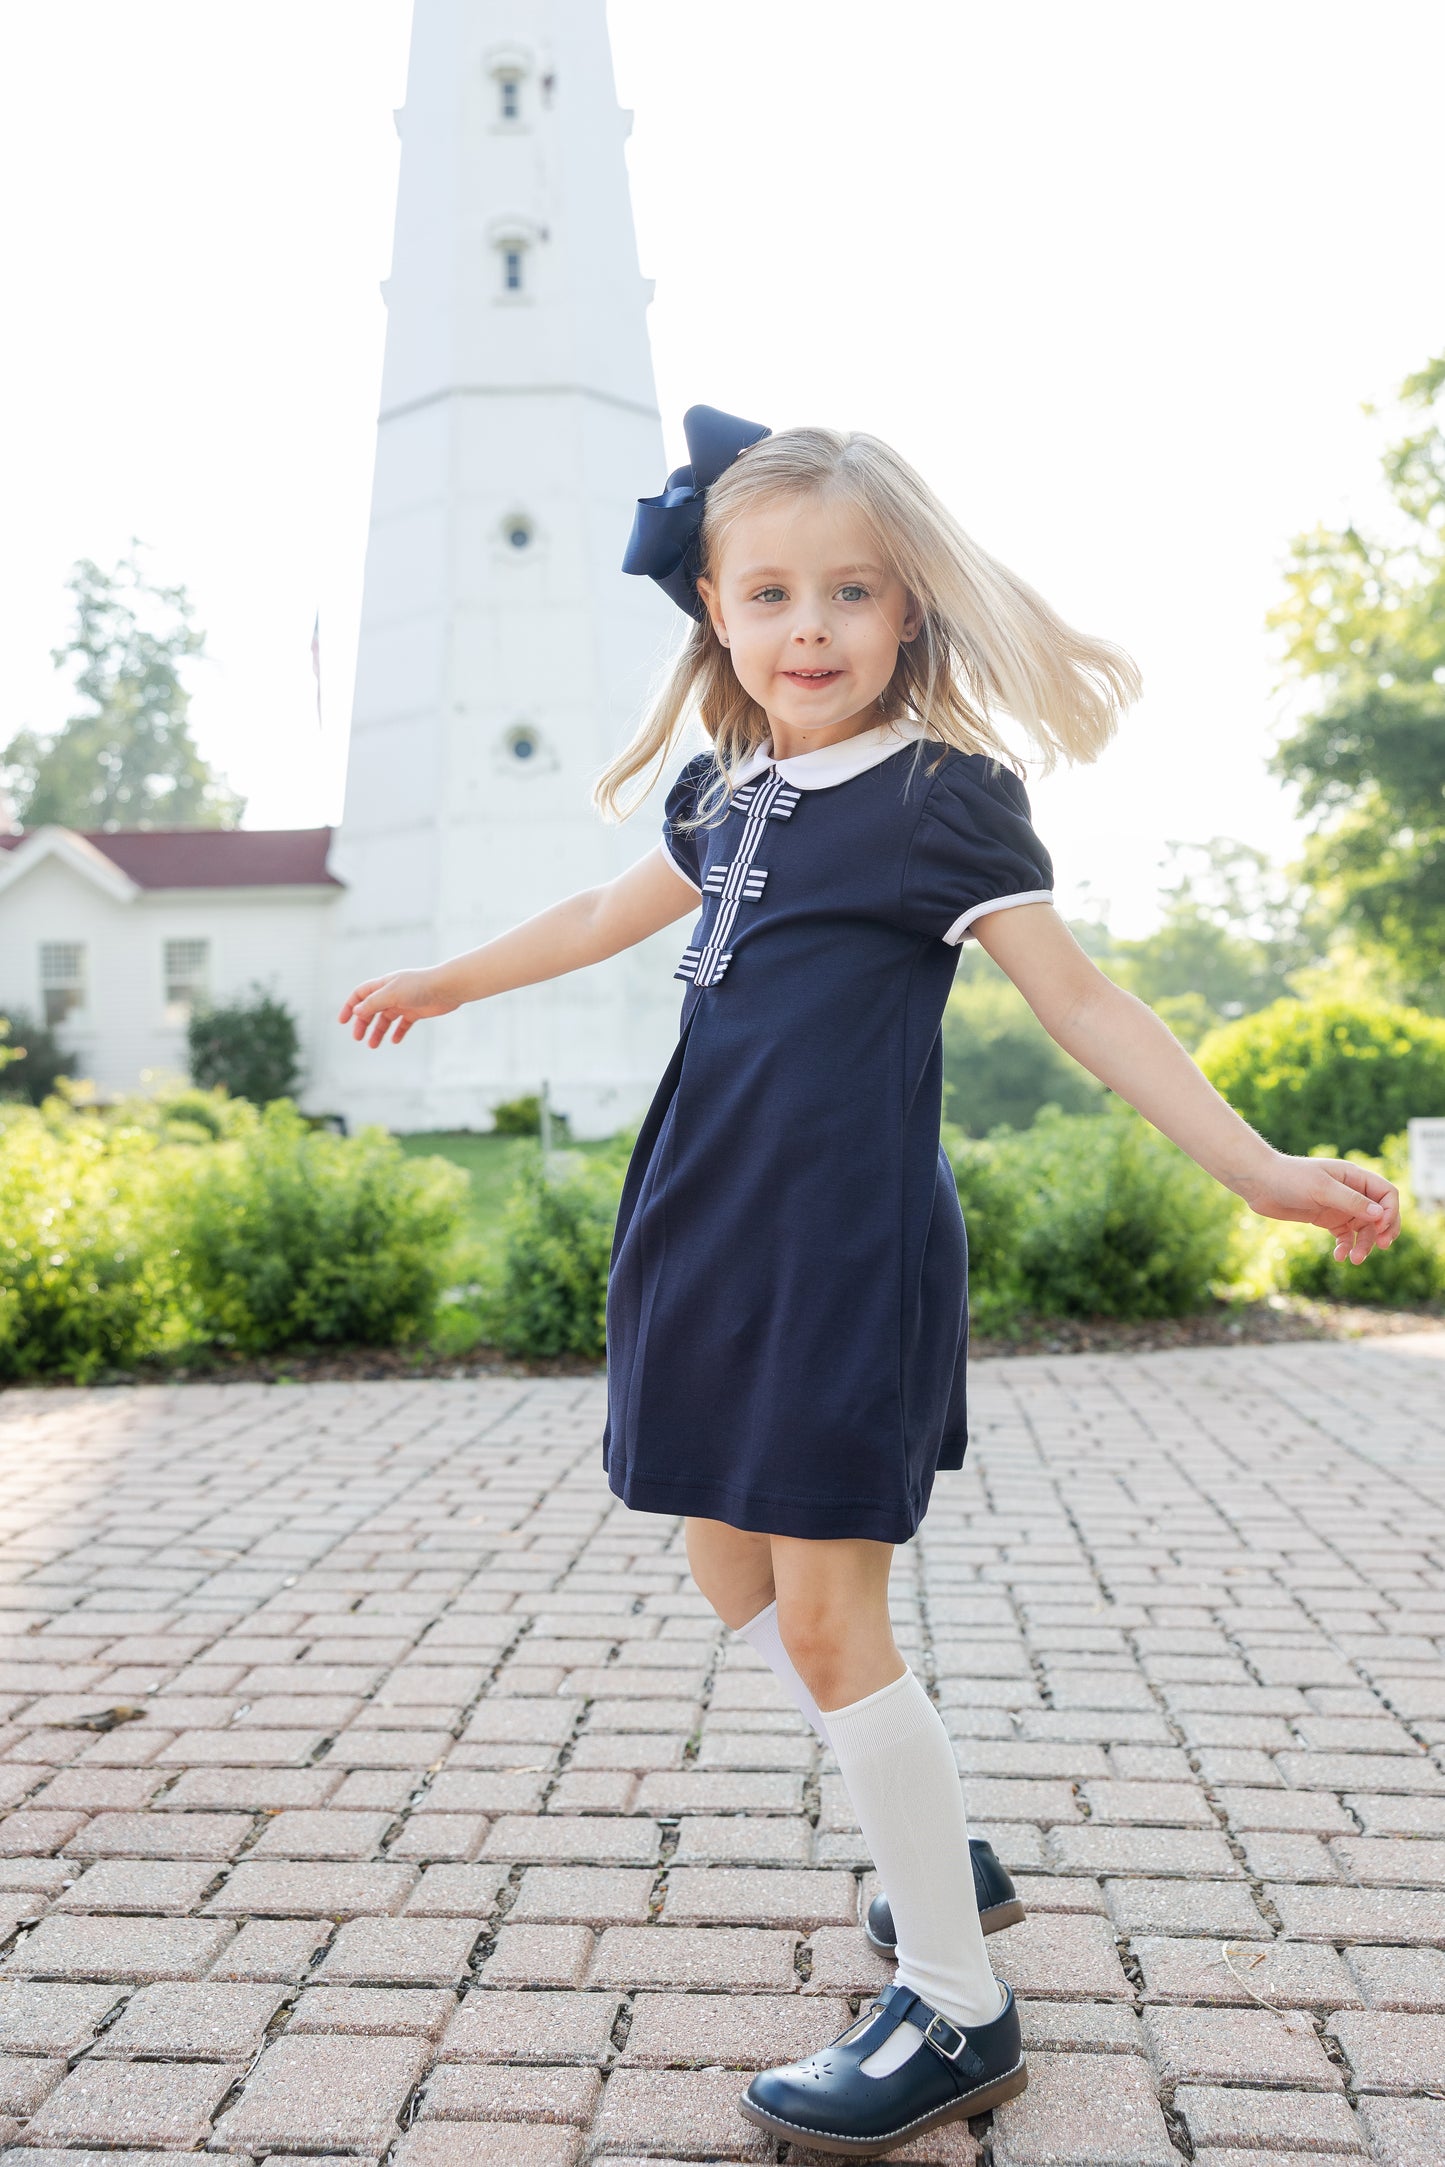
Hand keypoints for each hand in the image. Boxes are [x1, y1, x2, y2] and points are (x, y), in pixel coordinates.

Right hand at [338, 967, 459, 1048]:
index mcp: (383, 984)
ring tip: (373, 1045)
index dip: (350, 1006)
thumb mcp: (392, 994)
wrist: (447, 988)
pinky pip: (403, 1024)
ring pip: (386, 1019)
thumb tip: (357, 1011)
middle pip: (371, 1009)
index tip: (343, 1022)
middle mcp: (392, 993)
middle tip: (358, 1038)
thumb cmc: (420, 987)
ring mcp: (404, 1003)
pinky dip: (397, 1032)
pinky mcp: (416, 1011)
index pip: (360, 994)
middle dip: (362, 1023)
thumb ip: (374, 1003)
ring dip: (378, 1031)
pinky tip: (394, 1041)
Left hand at [1237, 1152, 1400, 1264]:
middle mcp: (1350, 1192)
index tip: (1379, 1228)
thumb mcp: (1322, 1189)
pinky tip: (1340, 1257)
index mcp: (1354, 1177)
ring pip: (1362, 1229)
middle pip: (1379, 1214)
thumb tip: (1380, 1214)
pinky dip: (1345, 1247)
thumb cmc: (1290, 1178)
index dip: (1390, 1211)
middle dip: (1382, 1231)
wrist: (1259, 1183)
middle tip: (1381, 1246)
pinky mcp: (1326, 1219)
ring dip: (1363, 1244)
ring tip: (1355, 1260)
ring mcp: (1339, 1206)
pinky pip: (1344, 1237)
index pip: (1387, 1194)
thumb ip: (1351, 1201)